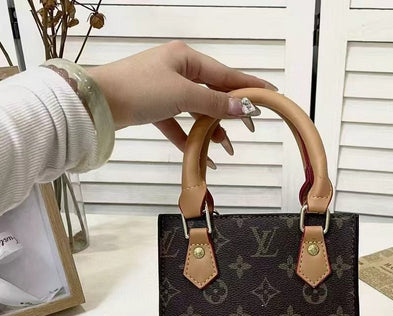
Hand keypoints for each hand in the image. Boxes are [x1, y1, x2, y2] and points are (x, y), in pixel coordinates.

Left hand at [89, 41, 277, 162]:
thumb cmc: (139, 89)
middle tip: (250, 129)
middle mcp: (177, 70)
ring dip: (210, 129)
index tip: (270, 93)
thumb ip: (214, 102)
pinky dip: (189, 138)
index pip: (225, 74)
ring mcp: (164, 89)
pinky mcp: (153, 107)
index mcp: (186, 58)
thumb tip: (243, 108)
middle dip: (230, 113)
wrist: (97, 103)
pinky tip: (200, 155)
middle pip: (212, 93)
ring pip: (196, 110)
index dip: (249, 85)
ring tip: (226, 147)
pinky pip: (178, 124)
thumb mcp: (183, 94)